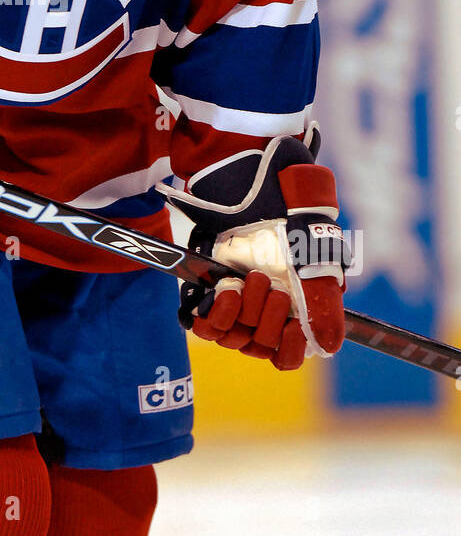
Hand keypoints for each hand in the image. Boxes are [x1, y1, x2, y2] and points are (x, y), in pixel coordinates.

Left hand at [167, 128, 350, 369]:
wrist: (251, 181)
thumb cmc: (289, 213)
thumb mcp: (314, 255)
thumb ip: (324, 302)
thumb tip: (330, 345)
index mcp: (294, 306)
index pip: (287, 355)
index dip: (290, 350)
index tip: (295, 329)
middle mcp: (263, 307)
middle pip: (261, 346)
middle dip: (269, 320)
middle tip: (271, 285)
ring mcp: (235, 297)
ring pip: (233, 337)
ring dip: (245, 313)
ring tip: (251, 280)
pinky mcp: (208, 286)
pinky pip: (205, 324)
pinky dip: (217, 313)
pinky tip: (227, 291)